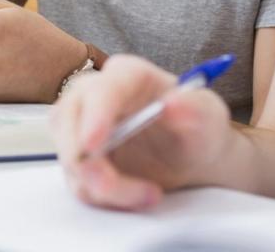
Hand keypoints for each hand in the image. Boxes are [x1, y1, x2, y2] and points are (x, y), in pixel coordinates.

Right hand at [50, 55, 233, 209]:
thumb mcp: (209, 116)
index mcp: (127, 76)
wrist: (192, 158)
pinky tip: (138, 196)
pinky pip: (78, 182)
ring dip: (107, 187)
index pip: (101, 89)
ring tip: (151, 195)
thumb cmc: (198, 129)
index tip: (94, 144)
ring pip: (71, 158)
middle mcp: (94, 95)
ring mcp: (80, 127)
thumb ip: (195, 108)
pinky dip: (106, 198)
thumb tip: (173, 103)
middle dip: (89, 161)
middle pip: (66, 121)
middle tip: (130, 187)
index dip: (94, 115)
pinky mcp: (80, 158)